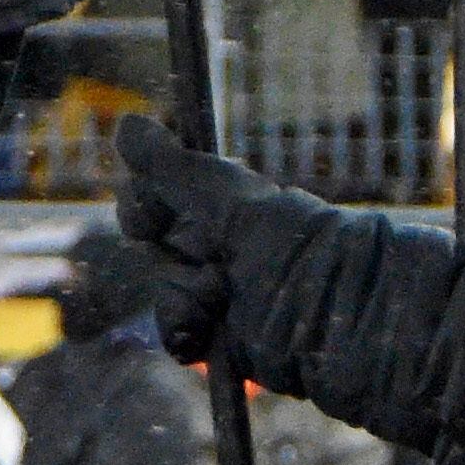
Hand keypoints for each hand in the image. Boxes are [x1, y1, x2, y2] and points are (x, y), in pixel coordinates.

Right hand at [112, 111, 274, 362]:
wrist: (339, 327)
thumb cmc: (293, 254)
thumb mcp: (232, 205)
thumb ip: (175, 170)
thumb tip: (125, 123)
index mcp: (219, 206)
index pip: (153, 198)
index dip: (141, 208)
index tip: (147, 220)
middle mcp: (216, 246)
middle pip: (154, 249)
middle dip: (176, 263)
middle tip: (214, 270)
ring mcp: (218, 295)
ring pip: (164, 293)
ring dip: (184, 301)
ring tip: (221, 305)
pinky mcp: (220, 340)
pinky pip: (178, 336)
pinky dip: (186, 338)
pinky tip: (205, 337)